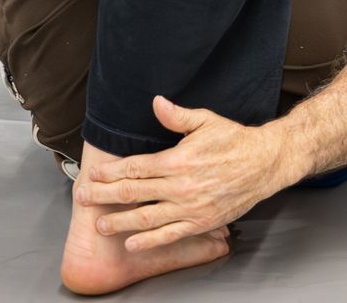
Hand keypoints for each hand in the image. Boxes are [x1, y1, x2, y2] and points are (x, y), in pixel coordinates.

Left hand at [77, 97, 292, 250]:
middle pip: (134, 192)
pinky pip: (171, 234)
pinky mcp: (201, 222)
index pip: (136, 167)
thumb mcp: (206, 120)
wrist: (264, 164)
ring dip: (121, 222)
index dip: (110, 172)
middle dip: (105, 196)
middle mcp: (181, 186)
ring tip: (100, 225)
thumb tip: (156, 102)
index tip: (92, 175)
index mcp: (178, 160)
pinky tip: (133, 243)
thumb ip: (177, 116)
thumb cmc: (233, 141)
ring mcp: (191, 207)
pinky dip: (150, 241)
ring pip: (148, 217)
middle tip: (82, 199)